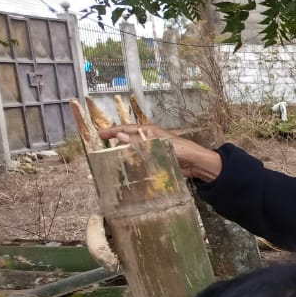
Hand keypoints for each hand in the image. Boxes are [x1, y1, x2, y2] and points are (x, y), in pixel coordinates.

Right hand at [98, 124, 221, 181]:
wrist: (196, 163)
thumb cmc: (181, 149)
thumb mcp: (158, 143)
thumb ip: (139, 141)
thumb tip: (119, 135)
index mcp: (149, 131)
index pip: (126, 128)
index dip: (112, 131)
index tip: (99, 134)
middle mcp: (149, 139)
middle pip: (128, 138)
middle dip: (116, 141)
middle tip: (101, 147)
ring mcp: (152, 150)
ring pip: (133, 150)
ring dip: (123, 153)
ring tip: (110, 158)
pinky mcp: (156, 160)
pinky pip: (141, 160)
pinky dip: (133, 162)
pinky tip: (126, 167)